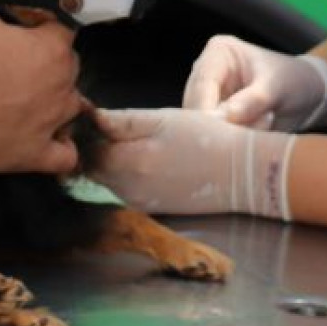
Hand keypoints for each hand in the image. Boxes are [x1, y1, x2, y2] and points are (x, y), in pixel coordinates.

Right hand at [0, 0, 83, 175]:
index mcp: (52, 47)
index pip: (63, 31)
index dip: (45, 30)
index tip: (26, 33)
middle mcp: (62, 84)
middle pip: (69, 69)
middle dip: (52, 66)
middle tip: (20, 67)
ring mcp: (54, 121)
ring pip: (72, 110)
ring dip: (58, 105)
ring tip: (33, 104)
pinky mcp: (39, 154)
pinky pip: (64, 157)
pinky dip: (61, 151)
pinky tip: (49, 145)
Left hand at [92, 107, 295, 219]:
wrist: (241, 174)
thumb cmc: (206, 138)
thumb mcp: (163, 118)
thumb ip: (122, 121)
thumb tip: (89, 116)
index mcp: (131, 162)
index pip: (88, 150)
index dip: (86, 132)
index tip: (88, 118)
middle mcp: (130, 189)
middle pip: (94, 169)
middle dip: (93, 149)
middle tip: (104, 128)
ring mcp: (140, 202)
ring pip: (107, 181)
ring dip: (108, 163)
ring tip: (124, 141)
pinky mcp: (152, 209)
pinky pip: (124, 191)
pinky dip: (124, 176)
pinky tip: (142, 160)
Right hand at [183, 35, 326, 131]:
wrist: (308, 95)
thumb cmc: (294, 81)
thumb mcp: (278, 87)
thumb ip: (254, 100)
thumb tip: (228, 116)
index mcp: (218, 53)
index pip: (202, 84)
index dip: (205, 111)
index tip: (215, 135)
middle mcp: (206, 72)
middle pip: (194, 105)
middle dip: (218, 125)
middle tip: (248, 133)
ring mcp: (209, 95)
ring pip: (200, 124)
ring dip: (226, 134)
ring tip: (262, 126)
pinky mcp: (214, 116)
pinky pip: (212, 134)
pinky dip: (229, 140)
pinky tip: (254, 135)